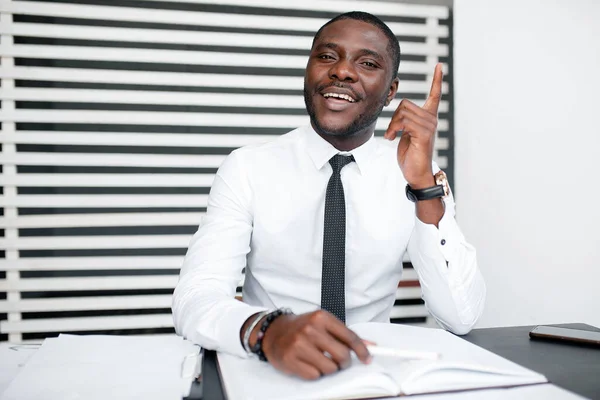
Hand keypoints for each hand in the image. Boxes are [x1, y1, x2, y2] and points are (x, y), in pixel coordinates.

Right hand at [260, 310, 370, 379]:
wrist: (273, 331)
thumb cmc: (301, 327)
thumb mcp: (322, 324)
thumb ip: (344, 334)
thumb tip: (369, 345)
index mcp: (321, 317)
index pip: (350, 337)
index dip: (362, 351)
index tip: (367, 358)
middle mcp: (310, 329)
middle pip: (342, 355)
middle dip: (344, 362)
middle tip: (339, 361)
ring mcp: (299, 345)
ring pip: (329, 368)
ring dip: (328, 368)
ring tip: (319, 360)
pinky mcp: (291, 360)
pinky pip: (314, 375)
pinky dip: (314, 373)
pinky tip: (307, 363)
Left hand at [384, 63, 442, 188]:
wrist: (416, 173)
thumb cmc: (410, 155)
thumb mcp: (406, 133)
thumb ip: (405, 120)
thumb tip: (400, 112)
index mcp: (428, 118)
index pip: (435, 95)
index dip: (437, 80)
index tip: (440, 65)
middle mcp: (431, 119)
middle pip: (405, 104)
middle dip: (393, 117)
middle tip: (391, 132)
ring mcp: (429, 126)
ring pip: (403, 112)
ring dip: (392, 125)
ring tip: (392, 136)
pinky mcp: (424, 134)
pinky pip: (405, 121)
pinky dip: (394, 129)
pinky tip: (393, 138)